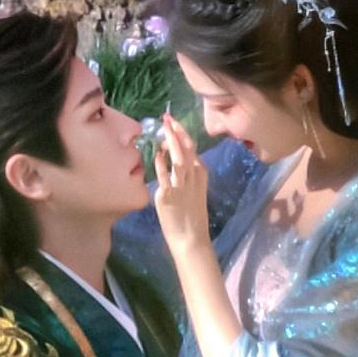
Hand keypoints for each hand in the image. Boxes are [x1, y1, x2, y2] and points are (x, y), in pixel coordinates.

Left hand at [153, 114, 209, 255]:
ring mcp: (181, 186)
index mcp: (201, 174)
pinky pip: (164, 176)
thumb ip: (188, 174)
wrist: (191, 239)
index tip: (173, 122)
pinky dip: (161, 164)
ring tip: (164, 129)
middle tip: (167, 118)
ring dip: (171, 142)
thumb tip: (175, 158)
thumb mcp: (195, 190)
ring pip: (178, 159)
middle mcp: (193, 177)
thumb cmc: (191, 216)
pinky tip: (156, 154)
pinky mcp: (169, 196)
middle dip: (176, 131)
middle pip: (186, 149)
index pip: (192, 148)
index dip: (182, 133)